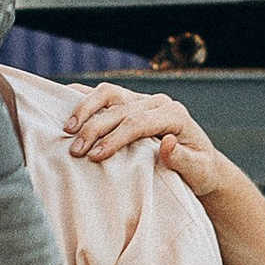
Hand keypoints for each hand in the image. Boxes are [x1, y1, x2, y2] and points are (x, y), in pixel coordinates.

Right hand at [63, 82, 238, 206]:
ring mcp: (142, 99)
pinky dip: (83, 96)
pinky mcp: (130, 102)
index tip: (96, 157)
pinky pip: (104, 94)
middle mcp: (157, 102)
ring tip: (67, 131)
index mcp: (174, 114)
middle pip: (119, 108)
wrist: (201, 163)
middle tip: (75, 151)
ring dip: (85, 108)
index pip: (138, 122)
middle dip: (94, 128)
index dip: (115, 138)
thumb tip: (167, 143)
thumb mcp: (199, 171)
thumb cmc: (200, 170)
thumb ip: (184, 159)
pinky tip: (63, 104)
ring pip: (109, 93)